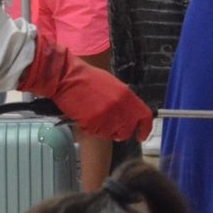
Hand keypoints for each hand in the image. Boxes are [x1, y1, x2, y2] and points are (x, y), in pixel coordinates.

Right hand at [17, 38, 152, 141]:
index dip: (145, 128)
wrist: (67, 77)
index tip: (142, 135)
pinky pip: (96, 134)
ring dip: (104, 129)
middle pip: (127, 130)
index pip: (144, 116)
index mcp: (126, 95)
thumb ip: (124, 100)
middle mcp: (119, 108)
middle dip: (121, 132)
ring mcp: (106, 117)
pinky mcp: (92, 124)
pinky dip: (90, 129)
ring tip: (93, 114)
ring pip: (111, 134)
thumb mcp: (112, 85)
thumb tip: (130, 114)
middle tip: (112, 126)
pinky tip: (85, 115)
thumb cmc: (87, 79)